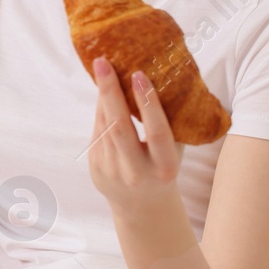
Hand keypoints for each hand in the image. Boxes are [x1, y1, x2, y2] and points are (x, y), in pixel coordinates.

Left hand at [87, 58, 182, 211]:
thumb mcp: (173, 151)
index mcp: (164, 168)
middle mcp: (136, 172)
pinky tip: (106, 93)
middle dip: (109, 92)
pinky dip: (102, 109)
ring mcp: (111, 171)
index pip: (156, 133)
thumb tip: (160, 74)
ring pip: (105, 125)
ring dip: (104, 95)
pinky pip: (98, 130)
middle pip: (119, 127)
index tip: (139, 75)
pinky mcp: (95, 166)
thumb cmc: (163, 167)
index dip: (148, 104)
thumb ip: (170, 122)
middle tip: (103, 62)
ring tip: (104, 67)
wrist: (142, 206)